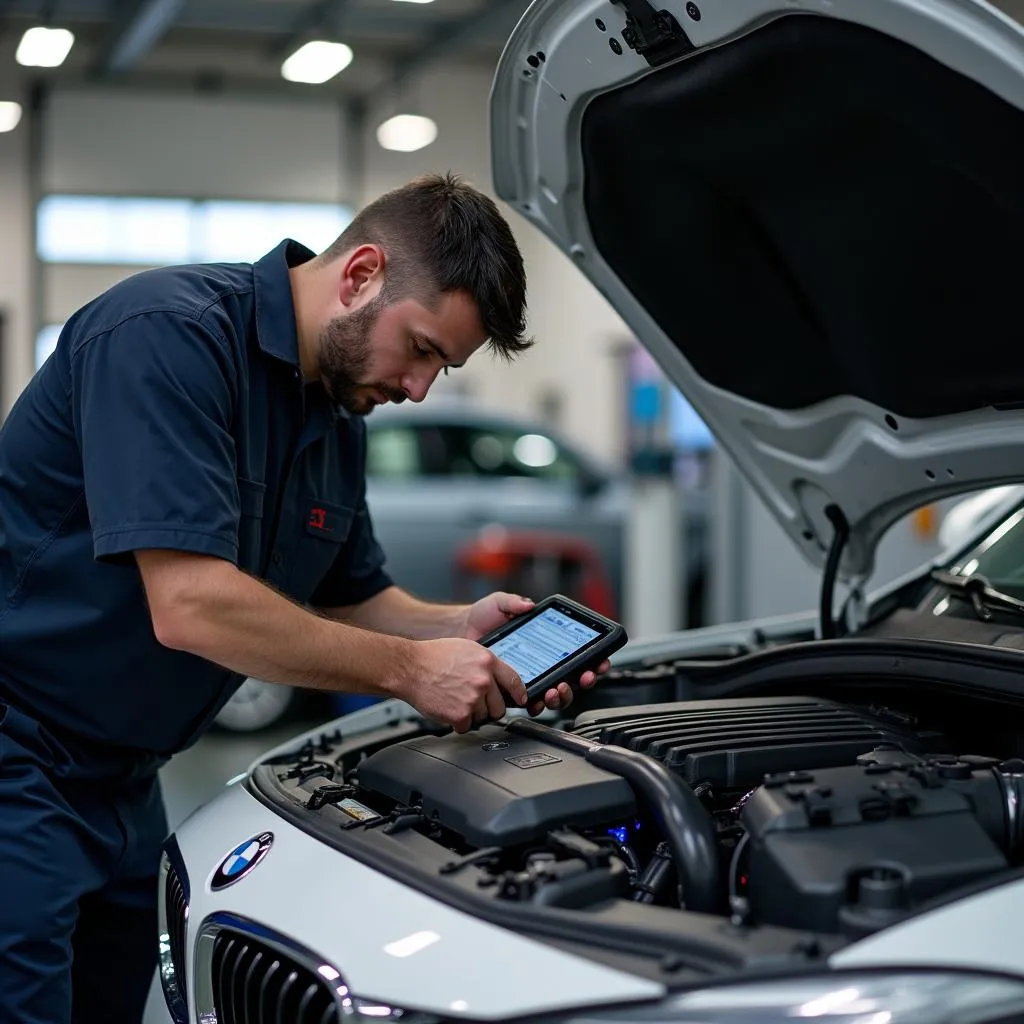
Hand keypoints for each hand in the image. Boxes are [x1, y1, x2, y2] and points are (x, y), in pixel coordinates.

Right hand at [405, 637, 528, 732]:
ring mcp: (473, 698)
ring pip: (484, 718)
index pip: (515, 682)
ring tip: (457, 701)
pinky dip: (458, 723)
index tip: (520, 700)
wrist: (410, 668)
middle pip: (500, 706)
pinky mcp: (460, 714)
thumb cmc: (433, 656)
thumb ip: (486, 663)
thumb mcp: (467, 648)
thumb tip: (498, 678)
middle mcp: (483, 680)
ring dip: (473, 715)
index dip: (519, 694)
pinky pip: (467, 726)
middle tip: (476, 702)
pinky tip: (449, 709)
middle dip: (490, 707)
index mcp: (487, 661)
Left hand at [461, 591, 611, 716]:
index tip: (600, 661)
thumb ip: (515, 602)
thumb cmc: (483, 617)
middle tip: (583, 676)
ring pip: (557, 694)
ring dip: (563, 695)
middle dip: (584, 680)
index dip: (594, 659)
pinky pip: (531, 702)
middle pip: (573, 678)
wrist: (460, 632)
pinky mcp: (514, 690)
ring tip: (558, 688)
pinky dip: (539, 704)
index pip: (578, 653)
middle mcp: (544, 662)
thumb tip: (529, 605)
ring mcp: (531, 678)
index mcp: (547, 642)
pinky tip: (539, 700)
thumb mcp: (501, 603)